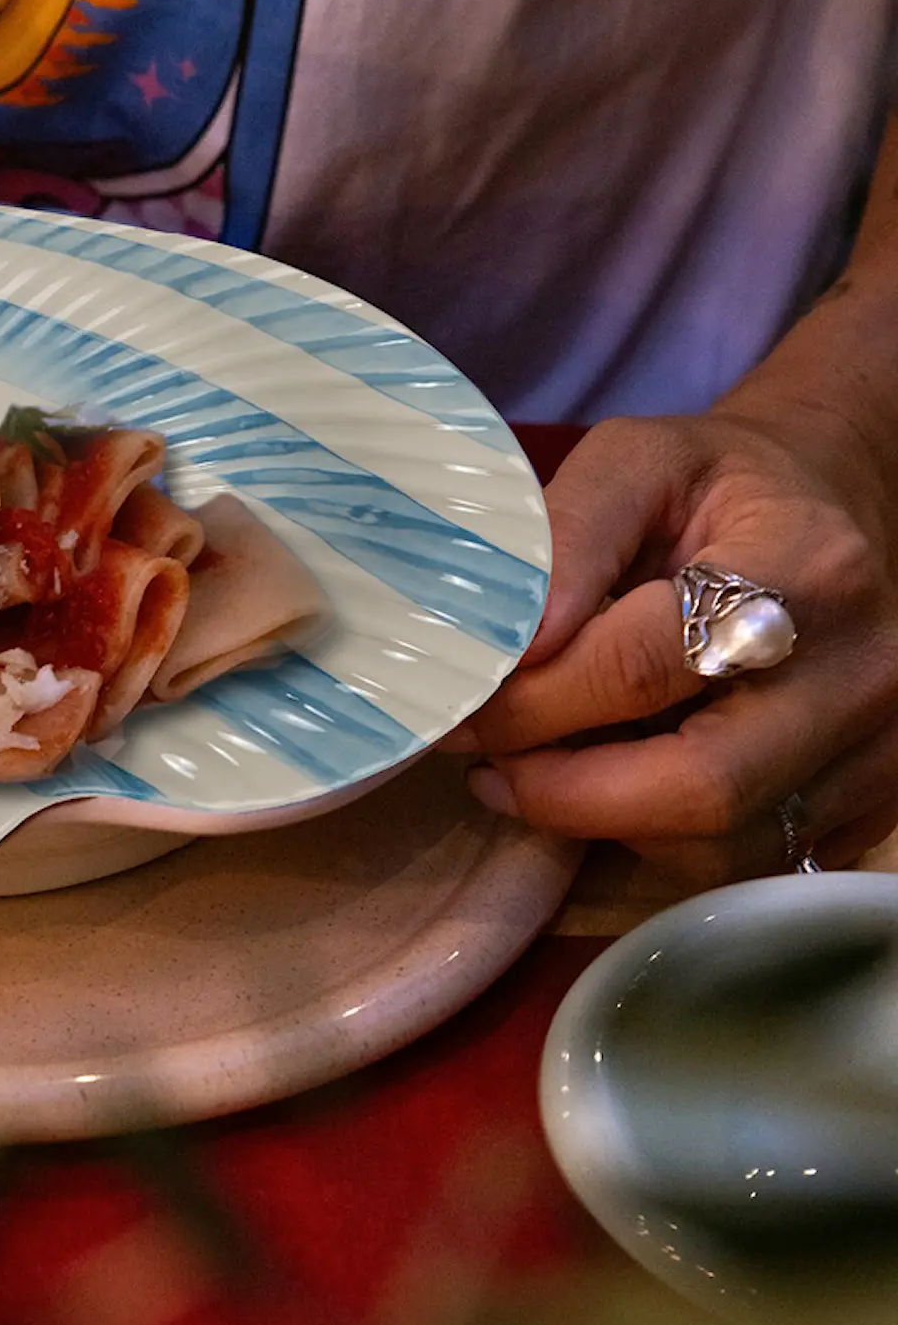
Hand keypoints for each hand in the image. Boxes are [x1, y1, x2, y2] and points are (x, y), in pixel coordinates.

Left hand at [464, 410, 897, 879]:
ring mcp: (879, 750)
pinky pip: (744, 862)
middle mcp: (862, 672)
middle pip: (701, 785)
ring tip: (539, 768)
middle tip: (491, 764)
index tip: (467, 706)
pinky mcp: (873, 806)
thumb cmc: (721, 486)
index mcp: (807, 568)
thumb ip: (566, 539)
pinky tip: (613, 782)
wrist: (835, 506)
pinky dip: (659, 837)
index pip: (646, 666)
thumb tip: (512, 650)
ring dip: (605, 821)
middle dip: (566, 791)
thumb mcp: (635, 462)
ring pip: (719, 845)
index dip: (536, 701)